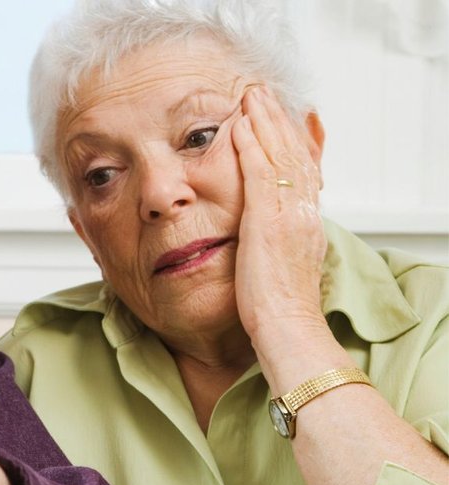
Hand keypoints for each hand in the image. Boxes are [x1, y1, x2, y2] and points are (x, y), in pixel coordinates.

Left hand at [231, 85, 326, 348]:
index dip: (289, 140)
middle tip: (262, 94)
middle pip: (294, 154)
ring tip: (250, 96)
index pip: (302, 170)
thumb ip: (274, 245)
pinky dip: (251, 147)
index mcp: (307, 223)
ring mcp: (289, 215)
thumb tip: (264, 239)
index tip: (275, 118)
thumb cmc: (276, 311)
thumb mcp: (279, 268)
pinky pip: (261, 174)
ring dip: (264, 123)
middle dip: (277, 121)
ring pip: (280, 156)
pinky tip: (238, 128)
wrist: (286, 328)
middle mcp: (303, 213)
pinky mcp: (269, 221)